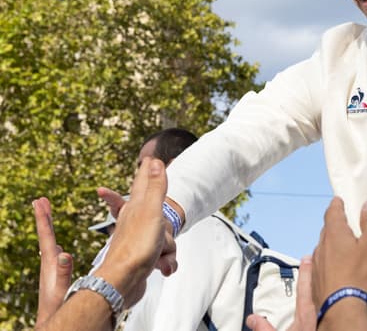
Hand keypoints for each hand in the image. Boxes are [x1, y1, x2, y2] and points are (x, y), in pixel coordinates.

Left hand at [33, 197, 72, 326]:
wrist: (55, 325)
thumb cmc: (59, 312)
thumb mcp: (63, 292)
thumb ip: (63, 274)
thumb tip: (63, 253)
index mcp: (50, 266)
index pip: (46, 237)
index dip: (43, 219)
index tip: (40, 202)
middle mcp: (49, 266)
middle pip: (45, 237)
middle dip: (43, 218)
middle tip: (40, 201)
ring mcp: (51, 271)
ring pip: (48, 245)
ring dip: (48, 229)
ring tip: (47, 218)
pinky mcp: (55, 277)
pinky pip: (54, 255)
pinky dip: (54, 245)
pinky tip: (57, 248)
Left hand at [93, 157, 175, 307]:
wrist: (123, 282)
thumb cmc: (136, 246)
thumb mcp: (150, 211)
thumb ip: (154, 187)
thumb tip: (154, 161)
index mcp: (136, 207)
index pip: (143, 183)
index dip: (148, 171)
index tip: (149, 159)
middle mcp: (135, 222)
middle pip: (160, 217)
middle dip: (169, 229)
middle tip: (165, 230)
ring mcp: (139, 240)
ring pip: (165, 238)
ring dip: (169, 249)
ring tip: (159, 254)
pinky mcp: (142, 257)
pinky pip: (163, 255)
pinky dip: (165, 262)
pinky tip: (161, 266)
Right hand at [245, 256, 316, 330]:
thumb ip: (262, 327)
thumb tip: (252, 318)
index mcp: (306, 315)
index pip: (304, 287)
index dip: (305, 271)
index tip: (307, 258)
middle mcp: (315, 315)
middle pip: (316, 289)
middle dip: (314, 275)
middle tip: (314, 262)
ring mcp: (320, 320)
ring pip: (319, 298)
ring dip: (316, 287)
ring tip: (315, 277)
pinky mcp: (321, 325)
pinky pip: (321, 307)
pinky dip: (319, 299)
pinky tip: (317, 299)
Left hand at [312, 198, 366, 308]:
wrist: (344, 311)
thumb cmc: (361, 275)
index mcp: (335, 234)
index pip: (332, 213)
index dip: (337, 205)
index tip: (338, 200)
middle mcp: (321, 248)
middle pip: (327, 232)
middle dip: (335, 226)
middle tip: (345, 224)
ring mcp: (317, 268)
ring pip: (324, 251)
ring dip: (333, 247)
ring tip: (345, 249)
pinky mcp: (317, 286)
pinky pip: (322, 269)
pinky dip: (330, 265)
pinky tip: (336, 271)